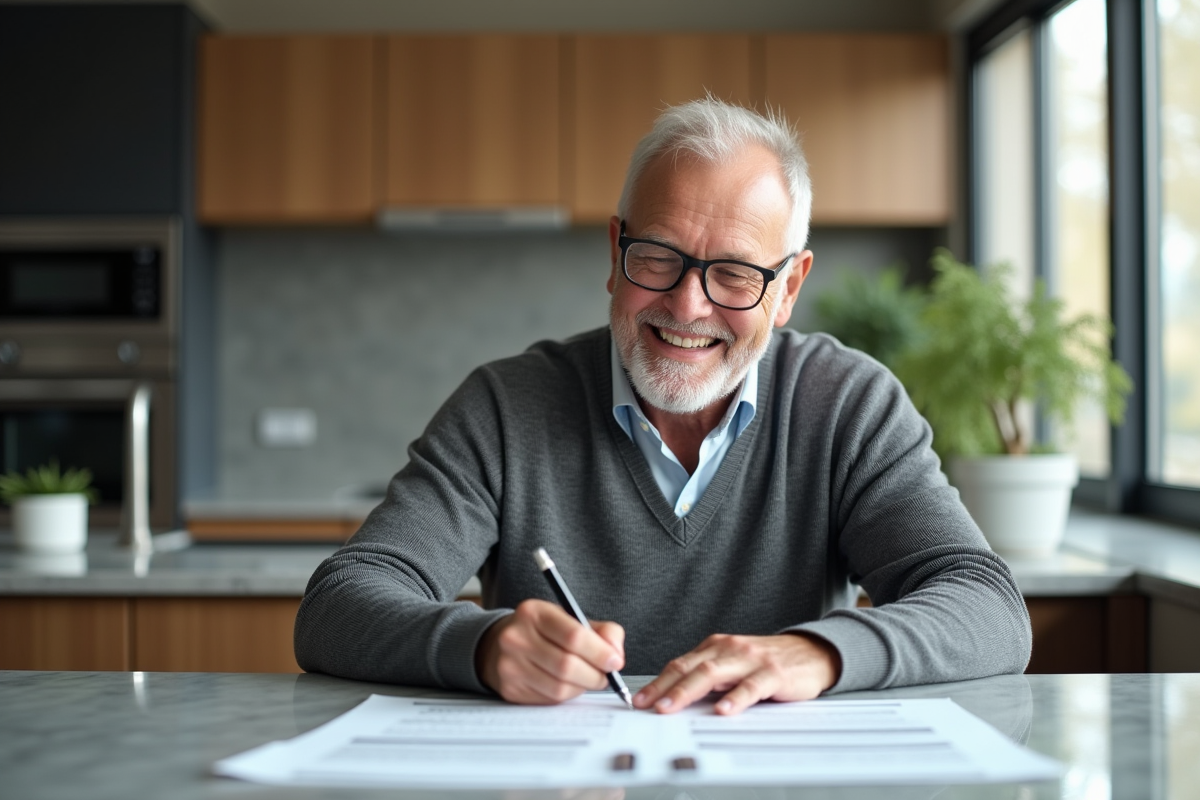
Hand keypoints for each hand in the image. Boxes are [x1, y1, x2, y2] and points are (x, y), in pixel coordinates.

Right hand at [475, 599, 625, 704]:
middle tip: (605, 675)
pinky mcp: (510, 689)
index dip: (600, 652)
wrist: (498, 646)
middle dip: (595, 675)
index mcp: (533, 613)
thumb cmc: (543, 632)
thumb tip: (615, 655)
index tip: (614, 661)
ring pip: (560, 688)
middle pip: (567, 665)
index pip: (573, 635)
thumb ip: (602, 631)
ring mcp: (510, 665)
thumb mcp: (570, 619)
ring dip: (582, 687)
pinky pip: (549, 699)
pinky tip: (567, 685)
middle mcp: (516, 638)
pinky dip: (567, 695)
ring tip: (587, 679)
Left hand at [632, 632, 841, 715]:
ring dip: (689, 691)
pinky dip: (735, 698)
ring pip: (713, 674)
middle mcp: (729, 649)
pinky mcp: (772, 673)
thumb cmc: (767, 661)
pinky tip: (723, 709)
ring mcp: (750, 660)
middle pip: (691, 668)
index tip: (641, 700)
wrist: (810, 652)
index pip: (680, 664)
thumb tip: (674, 697)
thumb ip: (708, 675)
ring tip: (673, 707)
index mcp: (716, 647)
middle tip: (649, 705)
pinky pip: (750, 686)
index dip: (658, 682)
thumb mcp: (733, 663)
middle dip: (666, 688)